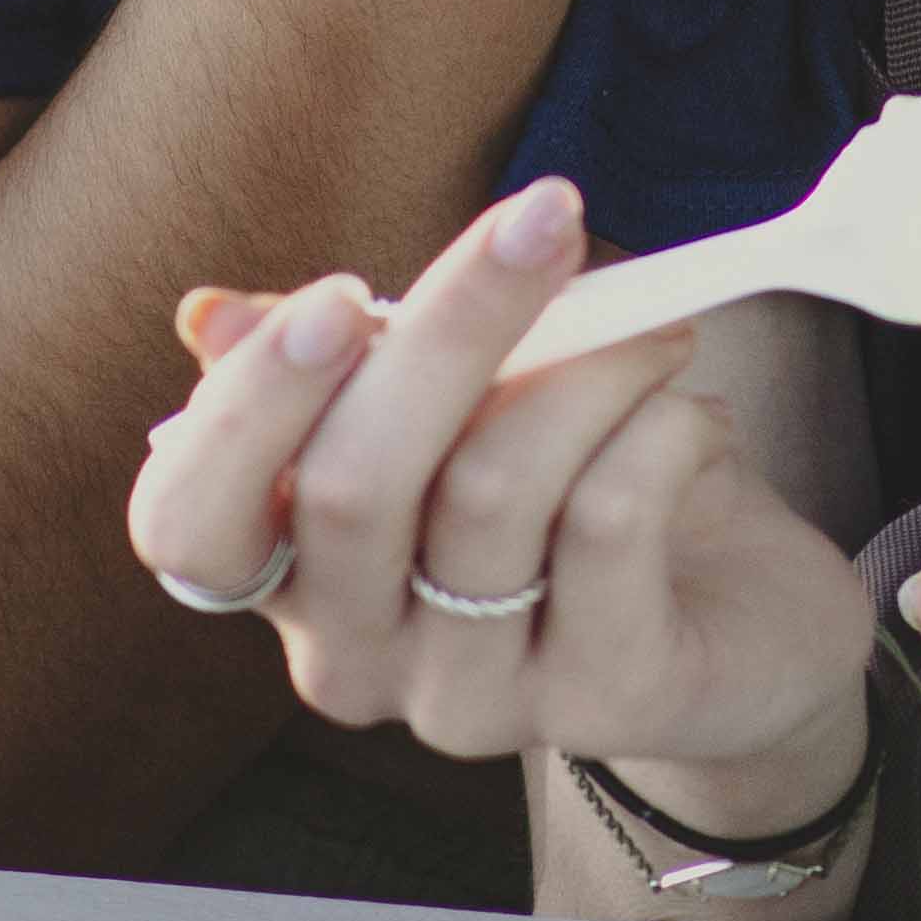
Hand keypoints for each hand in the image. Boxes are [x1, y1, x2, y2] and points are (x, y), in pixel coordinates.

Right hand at [134, 185, 882, 849]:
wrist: (733, 608)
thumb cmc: (568, 477)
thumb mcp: (460, 401)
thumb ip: (349, 360)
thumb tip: (211, 315)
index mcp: (290, 571)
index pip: (187, 523)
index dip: (245, 409)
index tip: (341, 296)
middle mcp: (352, 655)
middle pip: (349, 485)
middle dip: (454, 323)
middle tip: (548, 217)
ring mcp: (466, 699)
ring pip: (492, 486)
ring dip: (596, 364)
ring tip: (657, 330)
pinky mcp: (596, 703)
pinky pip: (610, 518)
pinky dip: (663, 424)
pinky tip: (696, 414)